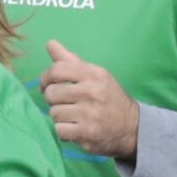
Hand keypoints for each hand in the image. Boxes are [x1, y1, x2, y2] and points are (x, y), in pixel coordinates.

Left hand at [39, 43, 145, 161]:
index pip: (57, 70)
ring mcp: (89, 113)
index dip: (45, 78)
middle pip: (52, 93)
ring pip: (54, 113)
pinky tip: (73, 128)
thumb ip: (70, 60)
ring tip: (71, 116)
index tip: (46, 85)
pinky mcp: (86, 132)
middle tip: (63, 103)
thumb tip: (50, 43)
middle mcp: (92, 92)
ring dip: (58, 116)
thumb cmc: (108, 98)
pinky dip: (62, 131)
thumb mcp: (95, 75)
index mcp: (94, 74)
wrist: (131, 126)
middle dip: (52, 99)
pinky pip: (59, 130)